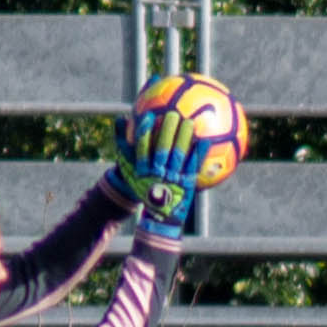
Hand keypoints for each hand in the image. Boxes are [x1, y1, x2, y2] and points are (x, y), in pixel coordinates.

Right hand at [124, 100, 211, 240]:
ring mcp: (172, 179)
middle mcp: (157, 173)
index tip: (150, 115)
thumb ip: (122, 140)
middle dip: (168, 130)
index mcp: (142, 168)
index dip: (145, 131)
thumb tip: (121, 117)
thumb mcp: (127, 164)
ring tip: (190, 121)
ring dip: (184, 138)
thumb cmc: (141, 182)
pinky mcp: (186, 184)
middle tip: (173, 113)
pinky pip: (193, 166)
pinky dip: (199, 153)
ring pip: (178, 155)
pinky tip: (205, 140)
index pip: (141, 147)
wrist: (158, 213)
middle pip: (162, 149)